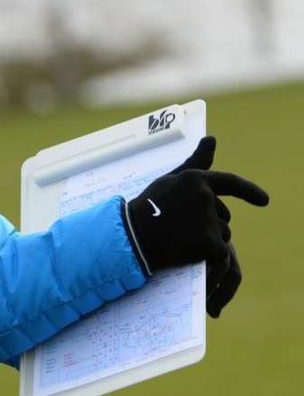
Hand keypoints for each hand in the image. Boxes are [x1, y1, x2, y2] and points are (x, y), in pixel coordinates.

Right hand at [122, 137, 269, 316]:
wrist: (131, 237)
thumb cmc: (146, 209)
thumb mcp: (169, 181)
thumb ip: (195, 162)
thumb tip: (212, 138)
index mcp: (195, 179)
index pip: (230, 183)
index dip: (249, 192)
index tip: (264, 201)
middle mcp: (205, 196)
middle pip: (223, 216)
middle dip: (209, 223)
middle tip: (178, 228)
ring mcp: (207, 220)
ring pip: (223, 235)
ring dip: (208, 240)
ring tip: (180, 239)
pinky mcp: (208, 242)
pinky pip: (219, 253)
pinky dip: (208, 257)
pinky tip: (187, 253)